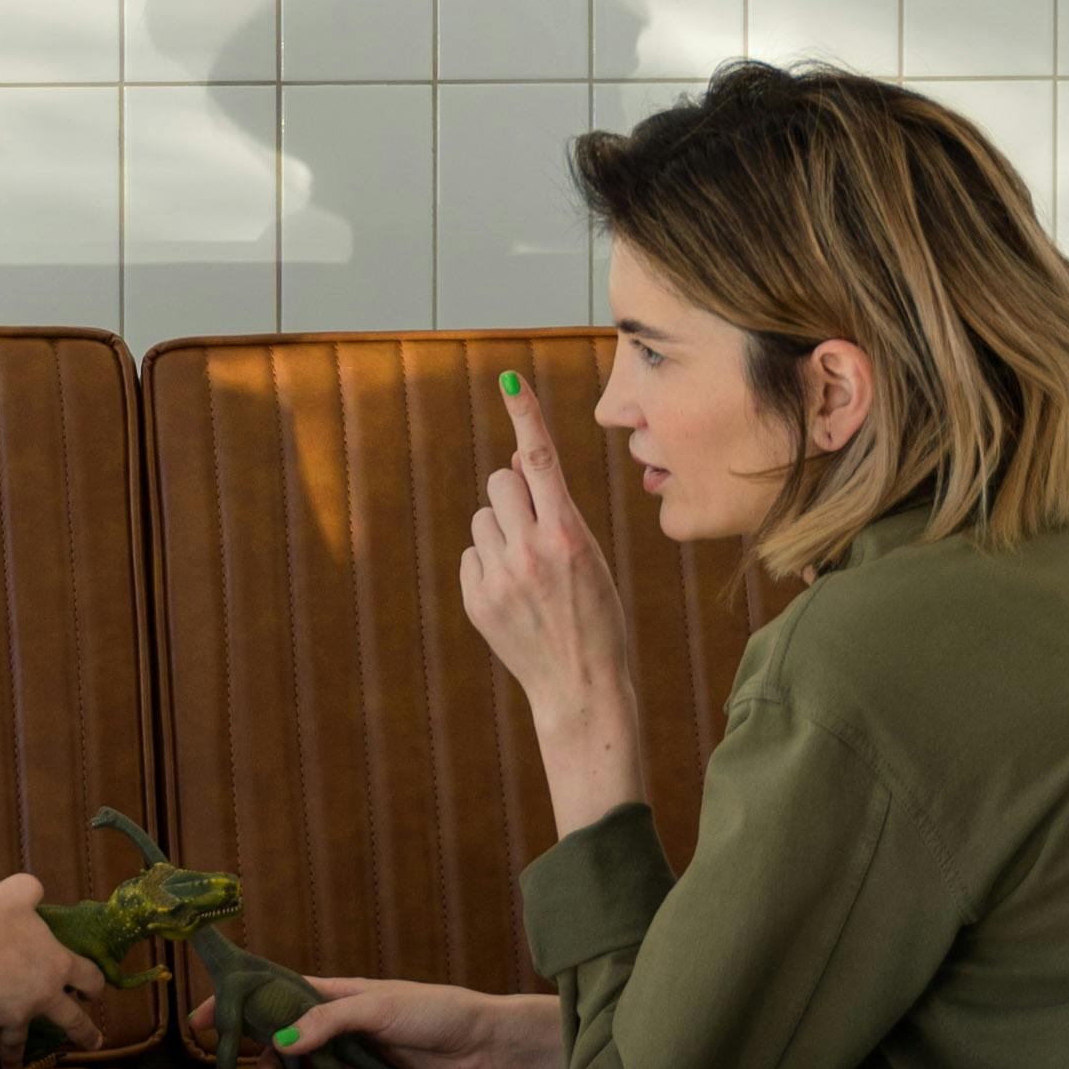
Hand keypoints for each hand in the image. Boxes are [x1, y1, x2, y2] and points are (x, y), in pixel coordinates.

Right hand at [0, 873, 106, 1048]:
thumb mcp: (22, 891)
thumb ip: (33, 892)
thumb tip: (34, 891)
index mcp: (58, 965)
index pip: (88, 978)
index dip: (96, 986)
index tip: (97, 995)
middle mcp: (43, 995)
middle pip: (70, 1021)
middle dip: (84, 1034)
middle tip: (93, 1043)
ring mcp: (15, 1011)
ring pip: (20, 1042)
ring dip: (18, 1062)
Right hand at [274, 978, 565, 1068]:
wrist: (487, 1046)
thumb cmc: (438, 1011)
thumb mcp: (379, 1006)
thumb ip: (330, 1020)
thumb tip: (282, 1040)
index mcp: (338, 994)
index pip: (280, 994)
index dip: (245, 1003)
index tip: (206, 1018)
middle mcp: (341, 1025)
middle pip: (286, 1038)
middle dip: (261, 1055)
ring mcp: (354, 1057)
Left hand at [463, 387, 637, 712]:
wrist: (581, 687)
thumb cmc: (596, 615)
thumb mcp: (589, 556)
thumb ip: (555, 508)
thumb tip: (519, 460)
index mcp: (569, 536)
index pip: (542, 461)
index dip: (526, 418)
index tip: (509, 382)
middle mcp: (531, 551)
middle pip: (501, 481)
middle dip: (514, 495)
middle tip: (536, 529)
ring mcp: (500, 577)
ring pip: (483, 518)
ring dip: (501, 531)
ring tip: (528, 572)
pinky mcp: (476, 599)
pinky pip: (472, 554)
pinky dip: (489, 565)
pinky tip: (514, 596)